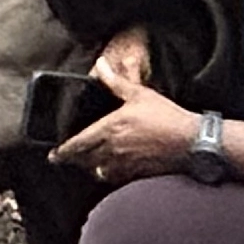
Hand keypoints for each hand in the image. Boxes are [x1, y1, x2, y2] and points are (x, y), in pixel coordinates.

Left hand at [52, 25, 201, 184]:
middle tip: (67, 158)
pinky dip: (109, 175)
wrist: (191, 142)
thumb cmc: (166, 117)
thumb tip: (100, 65)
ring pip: (98, 171)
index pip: (78, 144)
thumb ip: (115, 81)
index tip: (53, 155)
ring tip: (88, 163)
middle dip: (74, 160)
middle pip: (84, 160)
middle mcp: (113, 150)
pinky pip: (115, 178)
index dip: (63, 151)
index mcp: (110, 129)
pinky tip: (111, 169)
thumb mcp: (139, 94)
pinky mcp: (137, 174)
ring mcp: (125, 164)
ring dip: (91, 167)